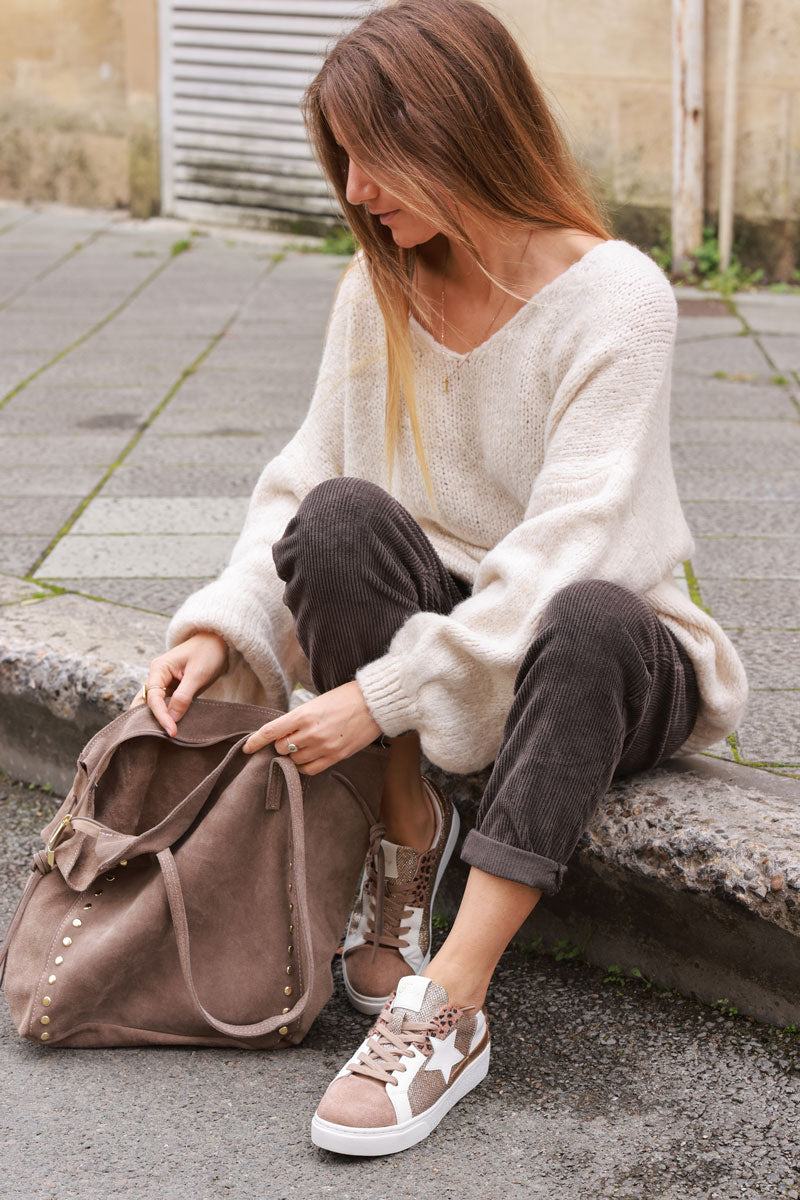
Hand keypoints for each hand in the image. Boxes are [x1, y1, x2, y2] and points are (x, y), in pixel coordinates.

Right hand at [130, 632, 228, 736]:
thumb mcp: (198, 674)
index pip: (153, 697)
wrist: (219, 642)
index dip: (161, 715)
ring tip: (165, 736)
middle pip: (149, 702)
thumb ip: (184, 696)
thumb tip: (172, 718)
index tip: (171, 731)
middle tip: (161, 738)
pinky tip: (173, 727)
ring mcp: (165, 683)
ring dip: (160, 719)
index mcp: (159, 668)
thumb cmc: (208, 652)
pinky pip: (167, 704)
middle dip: (153, 719)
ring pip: (157, 705)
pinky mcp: (174, 689)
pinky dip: (169, 715)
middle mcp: (158, 676)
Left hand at [242, 680, 381, 774]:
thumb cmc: (345, 698)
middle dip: (282, 745)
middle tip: (291, 737)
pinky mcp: (335, 756)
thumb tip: (283, 734)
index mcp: (303, 714)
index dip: (255, 741)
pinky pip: (309, 769)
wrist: (374, 704)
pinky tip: (309, 756)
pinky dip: (304, 765)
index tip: (247, 748)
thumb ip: (298, 718)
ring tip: (305, 744)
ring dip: (294, 754)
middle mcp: (310, 732)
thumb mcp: (316, 702)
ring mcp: (323, 746)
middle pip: (281, 748)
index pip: (270, 731)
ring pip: (294, 760)